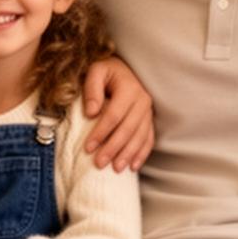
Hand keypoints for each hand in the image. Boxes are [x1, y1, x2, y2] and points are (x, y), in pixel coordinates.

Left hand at [81, 56, 154, 170]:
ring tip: (116, 169)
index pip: (114, 115)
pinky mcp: (150, 120)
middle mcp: (142, 100)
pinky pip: (149, 139)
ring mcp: (148, 111)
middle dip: (113, 148)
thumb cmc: (107, 72)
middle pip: (128, 129)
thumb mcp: (96, 71)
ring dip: (128, 154)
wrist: (124, 69)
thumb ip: (92, 89)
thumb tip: (91, 112)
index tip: (88, 148)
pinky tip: (133, 166)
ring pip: (140, 136)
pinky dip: (142, 154)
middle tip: (99, 163)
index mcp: (129, 88)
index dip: (101, 132)